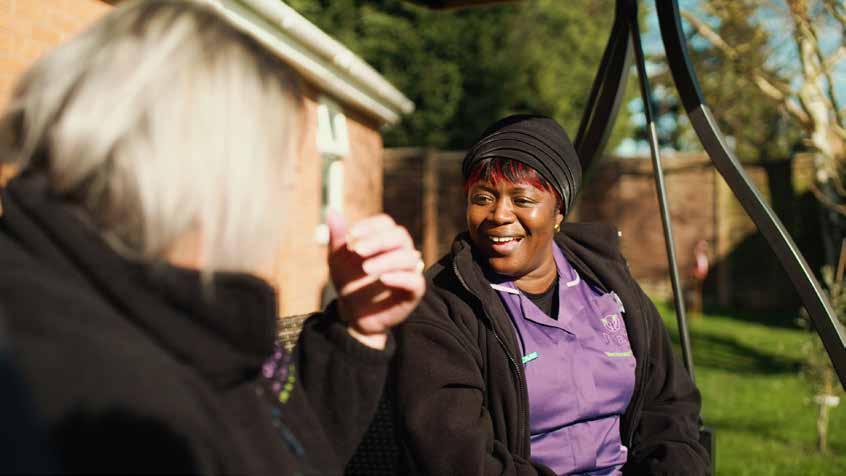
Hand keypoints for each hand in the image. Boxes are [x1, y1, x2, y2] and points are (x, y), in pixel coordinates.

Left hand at [327, 210, 424, 349]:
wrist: (352, 314)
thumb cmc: (349, 282)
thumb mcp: (338, 260)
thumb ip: (338, 238)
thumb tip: (331, 211)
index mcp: (385, 240)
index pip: (385, 223)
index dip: (370, 226)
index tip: (350, 235)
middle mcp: (401, 252)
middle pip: (400, 236)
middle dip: (378, 240)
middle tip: (357, 250)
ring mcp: (409, 272)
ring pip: (408, 257)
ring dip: (386, 260)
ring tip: (365, 268)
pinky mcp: (413, 292)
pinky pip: (415, 281)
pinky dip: (400, 278)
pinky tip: (383, 279)